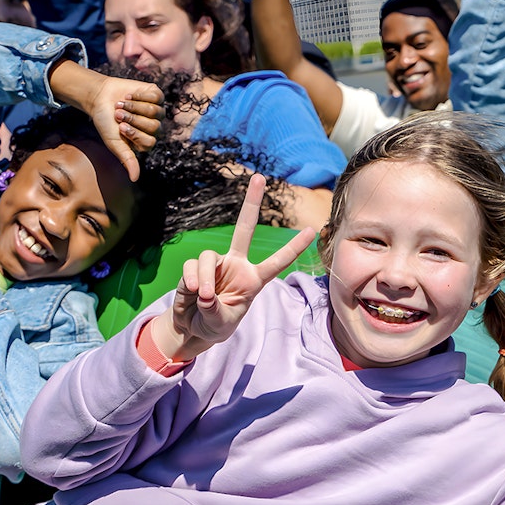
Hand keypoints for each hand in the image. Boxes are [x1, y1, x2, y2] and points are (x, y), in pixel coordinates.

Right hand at [49, 59, 164, 181]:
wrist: (100, 99)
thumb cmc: (107, 123)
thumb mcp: (115, 143)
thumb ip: (127, 159)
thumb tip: (135, 178)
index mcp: (146, 141)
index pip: (149, 142)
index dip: (134, 134)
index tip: (120, 128)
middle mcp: (154, 127)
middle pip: (154, 127)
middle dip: (133, 119)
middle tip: (118, 114)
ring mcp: (157, 111)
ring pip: (155, 111)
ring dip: (134, 107)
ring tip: (120, 104)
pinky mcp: (156, 95)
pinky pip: (156, 97)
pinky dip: (139, 95)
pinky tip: (129, 95)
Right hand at [159, 175, 315, 360]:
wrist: (192, 327)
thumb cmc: (216, 325)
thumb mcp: (222, 323)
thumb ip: (215, 309)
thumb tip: (203, 291)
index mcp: (254, 279)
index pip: (277, 262)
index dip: (293, 247)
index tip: (311, 230)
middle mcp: (236, 265)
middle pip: (244, 228)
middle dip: (251, 202)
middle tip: (259, 176)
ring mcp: (216, 264)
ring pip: (209, 257)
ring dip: (206, 278)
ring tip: (204, 297)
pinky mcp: (195, 267)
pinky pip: (193, 266)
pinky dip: (192, 280)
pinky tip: (193, 293)